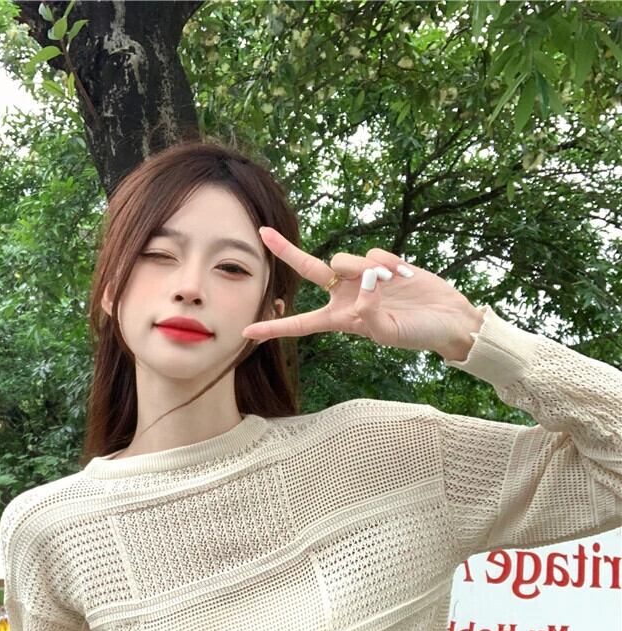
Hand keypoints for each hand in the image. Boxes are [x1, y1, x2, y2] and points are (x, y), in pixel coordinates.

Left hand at [242, 227, 483, 356]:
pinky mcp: (381, 263)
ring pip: (345, 258)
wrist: (446, 318)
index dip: (275, 329)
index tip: (247, 331)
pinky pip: (373, 253)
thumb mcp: (389, 333)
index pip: (301, 324)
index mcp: (341, 320)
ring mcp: (362, 277)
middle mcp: (345, 296)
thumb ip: (370, 314)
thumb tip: (362, 289)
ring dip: (365, 267)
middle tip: (263, 233)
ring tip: (392, 283)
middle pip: (308, 269)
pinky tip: (404, 275)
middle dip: (286, 251)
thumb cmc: (417, 334)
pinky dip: (388, 263)